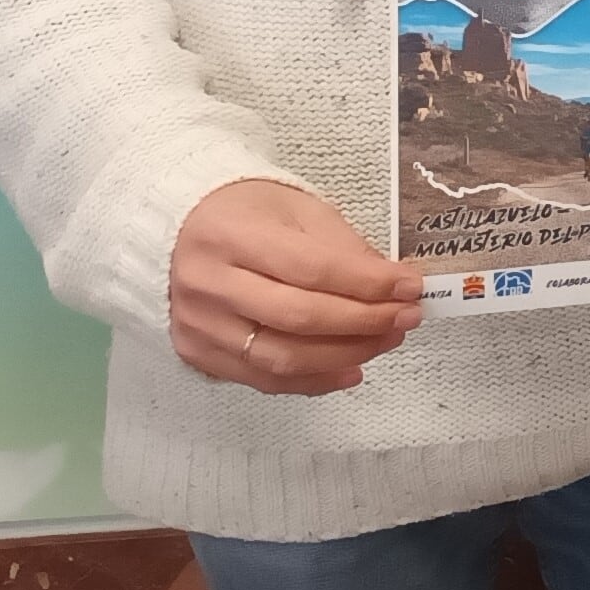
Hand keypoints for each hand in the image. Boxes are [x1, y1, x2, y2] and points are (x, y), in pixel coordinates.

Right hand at [169, 178, 422, 395]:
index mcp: (231, 235)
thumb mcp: (298, 208)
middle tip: (407, 317)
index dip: (367, 284)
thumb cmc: (245, 212)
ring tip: (387, 340)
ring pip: (282, 357)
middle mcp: (207, 284)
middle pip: (299, 318)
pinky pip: (262, 378)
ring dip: (345, 355)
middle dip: (364, 322)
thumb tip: (391, 284)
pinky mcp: (196, 353)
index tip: (411, 287)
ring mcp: (199, 324)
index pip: (312, 269)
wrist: (177, 228)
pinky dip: (312, 380)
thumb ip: (343, 247)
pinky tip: (350, 369)